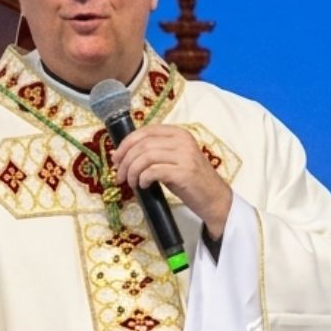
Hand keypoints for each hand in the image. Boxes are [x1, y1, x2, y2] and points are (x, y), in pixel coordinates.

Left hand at [112, 125, 232, 240]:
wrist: (214, 198)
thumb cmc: (190, 180)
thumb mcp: (172, 160)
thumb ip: (153, 153)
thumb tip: (121, 154)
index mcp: (178, 133)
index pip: (145, 131)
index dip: (126, 144)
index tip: (116, 159)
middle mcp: (182, 141)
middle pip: (143, 144)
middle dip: (125, 161)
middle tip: (120, 176)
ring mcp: (185, 156)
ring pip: (145, 157)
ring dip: (132, 172)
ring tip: (131, 183)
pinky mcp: (184, 173)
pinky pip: (153, 171)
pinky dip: (143, 178)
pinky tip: (143, 186)